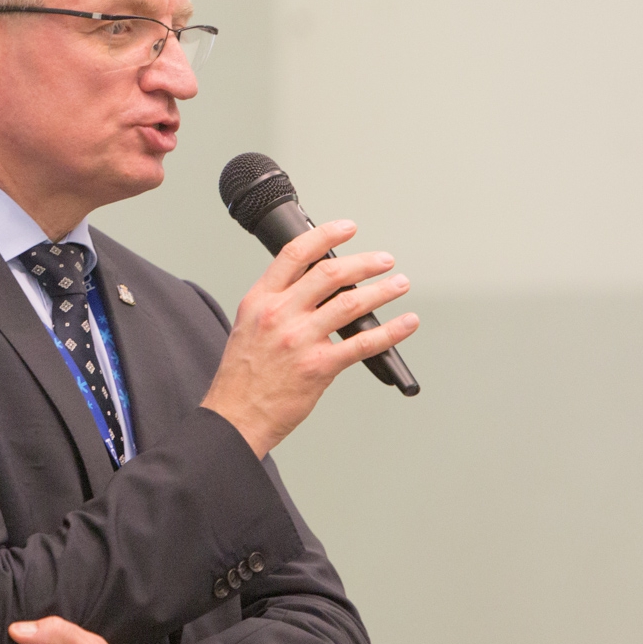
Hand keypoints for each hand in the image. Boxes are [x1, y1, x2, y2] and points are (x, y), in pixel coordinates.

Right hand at [202, 220, 417, 457]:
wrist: (235, 415)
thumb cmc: (242, 376)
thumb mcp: (248, 325)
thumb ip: (276, 302)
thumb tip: (311, 285)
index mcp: (260, 300)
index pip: (295, 254)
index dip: (325, 235)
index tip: (347, 228)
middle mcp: (280, 315)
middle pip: (330, 274)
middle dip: (364, 262)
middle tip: (383, 260)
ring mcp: (300, 340)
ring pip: (351, 304)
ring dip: (382, 290)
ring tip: (398, 284)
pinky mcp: (319, 366)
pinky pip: (363, 344)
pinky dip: (391, 331)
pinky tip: (406, 323)